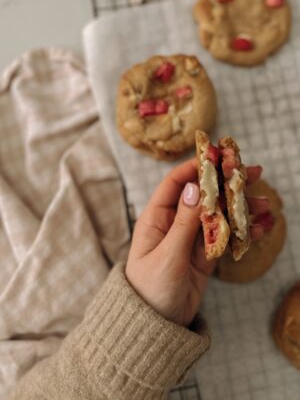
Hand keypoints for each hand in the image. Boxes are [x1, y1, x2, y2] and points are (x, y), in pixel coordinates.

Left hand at [126, 159, 269, 327]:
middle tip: (253, 172)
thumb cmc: (150, 290)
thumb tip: (195, 188)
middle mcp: (174, 224)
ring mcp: (191, 239)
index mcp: (156, 218)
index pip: (177, 184)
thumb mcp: (167, 255)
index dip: (197, 167)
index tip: (218, 155)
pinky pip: (226, 237)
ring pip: (219, 215)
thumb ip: (183, 224)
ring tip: (264, 202)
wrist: (155, 328)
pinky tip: (262, 226)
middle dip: (226, 183)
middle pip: (203, 195)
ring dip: (241, 207)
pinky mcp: (204, 256)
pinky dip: (244, 231)